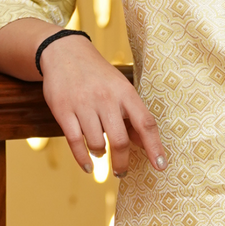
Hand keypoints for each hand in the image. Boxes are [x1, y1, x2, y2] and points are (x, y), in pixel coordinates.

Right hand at [39, 37, 165, 176]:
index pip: (146, 123)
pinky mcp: (64, 111)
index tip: (160, 166)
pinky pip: (75, 142)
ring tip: (100, 153)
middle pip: (120, 140)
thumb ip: (132, 115)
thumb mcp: (120, 88)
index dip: (155, 147)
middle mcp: (106, 99)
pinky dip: (83, 159)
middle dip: (122, 162)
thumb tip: (145, 144)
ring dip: (100, 154)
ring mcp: (84, 105)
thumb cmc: (97, 76)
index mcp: (125, 93)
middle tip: (121, 172)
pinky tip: (88, 166)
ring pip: (97, 143)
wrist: (65, 53)